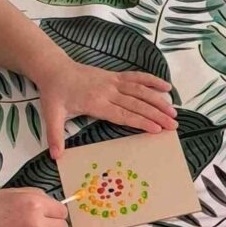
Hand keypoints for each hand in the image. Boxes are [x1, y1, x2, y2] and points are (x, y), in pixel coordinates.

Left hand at [35, 49, 176, 159]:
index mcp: (96, 103)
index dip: (141, 121)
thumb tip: (56, 157)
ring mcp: (113, 81)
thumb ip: (55, 137)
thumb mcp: (52, 115)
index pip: (123, 114)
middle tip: (173, 125)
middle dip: (157, 114)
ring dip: (158, 100)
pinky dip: (152, 80)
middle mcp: (108, 91)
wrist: (54, 69)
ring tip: (174, 111)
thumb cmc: (55, 94)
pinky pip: (136, 77)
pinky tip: (167, 87)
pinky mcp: (115, 75)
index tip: (157, 129)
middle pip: (137, 104)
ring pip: (140, 90)